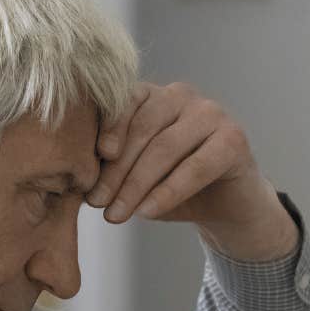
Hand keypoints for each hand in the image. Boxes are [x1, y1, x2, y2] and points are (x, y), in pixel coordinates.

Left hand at [88, 81, 296, 259]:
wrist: (221, 204)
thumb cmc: (167, 184)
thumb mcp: (132, 173)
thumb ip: (110, 165)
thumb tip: (75, 175)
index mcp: (151, 95)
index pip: (123, 102)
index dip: (107, 130)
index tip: (91, 161)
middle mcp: (181, 96)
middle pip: (142, 129)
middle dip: (115, 170)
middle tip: (96, 203)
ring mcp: (211, 113)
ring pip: (165, 148)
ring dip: (135, 185)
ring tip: (116, 214)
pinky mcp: (234, 138)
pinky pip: (196, 166)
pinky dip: (168, 192)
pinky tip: (146, 212)